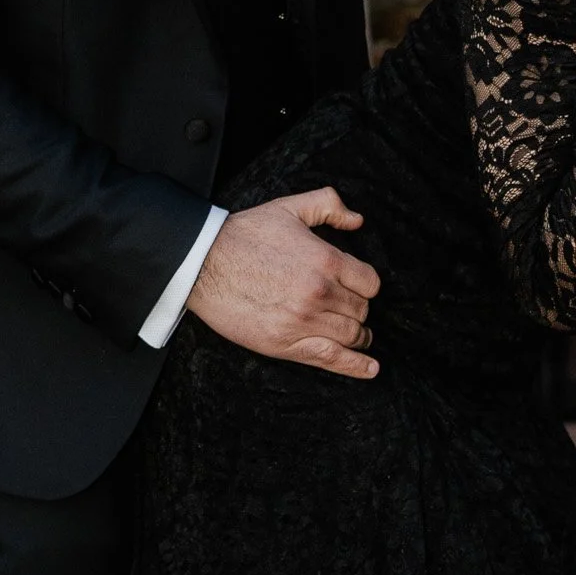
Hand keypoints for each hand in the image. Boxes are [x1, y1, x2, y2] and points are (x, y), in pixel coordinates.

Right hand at [187, 187, 380, 380]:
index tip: (357, 287)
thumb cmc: (245, 235)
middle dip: (358, 309)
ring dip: (358, 335)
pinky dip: (356, 366)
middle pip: (361, 310)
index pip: (369, 283)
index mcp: (326, 260)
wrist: (204, 263)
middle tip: (348, 308)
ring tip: (359, 335)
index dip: (365, 285)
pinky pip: (331, 359)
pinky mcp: (285, 344)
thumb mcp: (290, 207)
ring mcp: (303, 321)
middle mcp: (320, 293)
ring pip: (351, 335)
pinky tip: (371, 369)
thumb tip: (358, 221)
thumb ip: (329, 205)